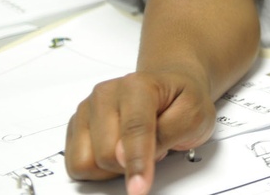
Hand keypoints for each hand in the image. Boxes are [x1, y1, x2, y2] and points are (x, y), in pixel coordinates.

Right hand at [64, 69, 215, 194]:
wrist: (171, 88)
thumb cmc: (181, 100)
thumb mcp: (193, 116)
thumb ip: (164, 134)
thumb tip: (124, 156)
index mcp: (137, 85)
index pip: (133, 129)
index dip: (137, 162)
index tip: (139, 187)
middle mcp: (106, 94)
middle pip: (106, 153)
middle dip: (130, 163)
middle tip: (154, 148)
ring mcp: (88, 109)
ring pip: (85, 162)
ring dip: (111, 168)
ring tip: (134, 150)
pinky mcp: (76, 126)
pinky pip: (76, 164)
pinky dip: (97, 169)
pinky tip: (117, 152)